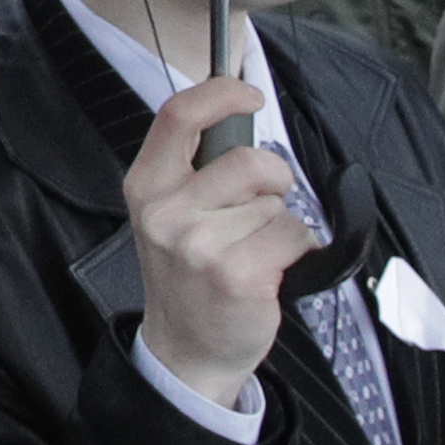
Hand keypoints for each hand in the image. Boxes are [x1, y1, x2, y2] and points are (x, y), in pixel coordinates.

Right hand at [124, 75, 315, 404]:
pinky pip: (295, 236)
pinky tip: (269, 272)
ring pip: (276, 204)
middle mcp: (166, 214)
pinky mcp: (237, 275)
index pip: (179, 116)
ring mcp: (200, 247)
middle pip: (247, 160)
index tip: (250, 94)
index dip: (221, 93)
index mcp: (147, 188)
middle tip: (260, 207)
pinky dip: (297, 252)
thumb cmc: (189, 276)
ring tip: (253, 252)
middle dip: (272, 179)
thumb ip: (196, 169)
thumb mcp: (170, 215)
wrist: (186, 351)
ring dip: (281, 225)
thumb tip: (242, 118)